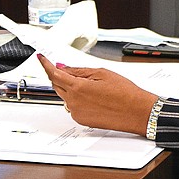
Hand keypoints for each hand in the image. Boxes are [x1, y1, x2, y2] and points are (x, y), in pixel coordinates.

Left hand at [37, 54, 157, 135]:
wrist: (136, 111)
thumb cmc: (124, 92)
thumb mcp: (102, 73)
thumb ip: (79, 71)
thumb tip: (64, 67)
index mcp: (78, 87)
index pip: (54, 73)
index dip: (46, 64)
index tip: (42, 58)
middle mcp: (73, 102)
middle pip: (57, 85)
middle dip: (59, 75)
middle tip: (69, 68)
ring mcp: (77, 113)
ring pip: (65, 96)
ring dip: (70, 87)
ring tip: (91, 84)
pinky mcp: (82, 120)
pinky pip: (73, 106)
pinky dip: (77, 99)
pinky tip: (94, 96)